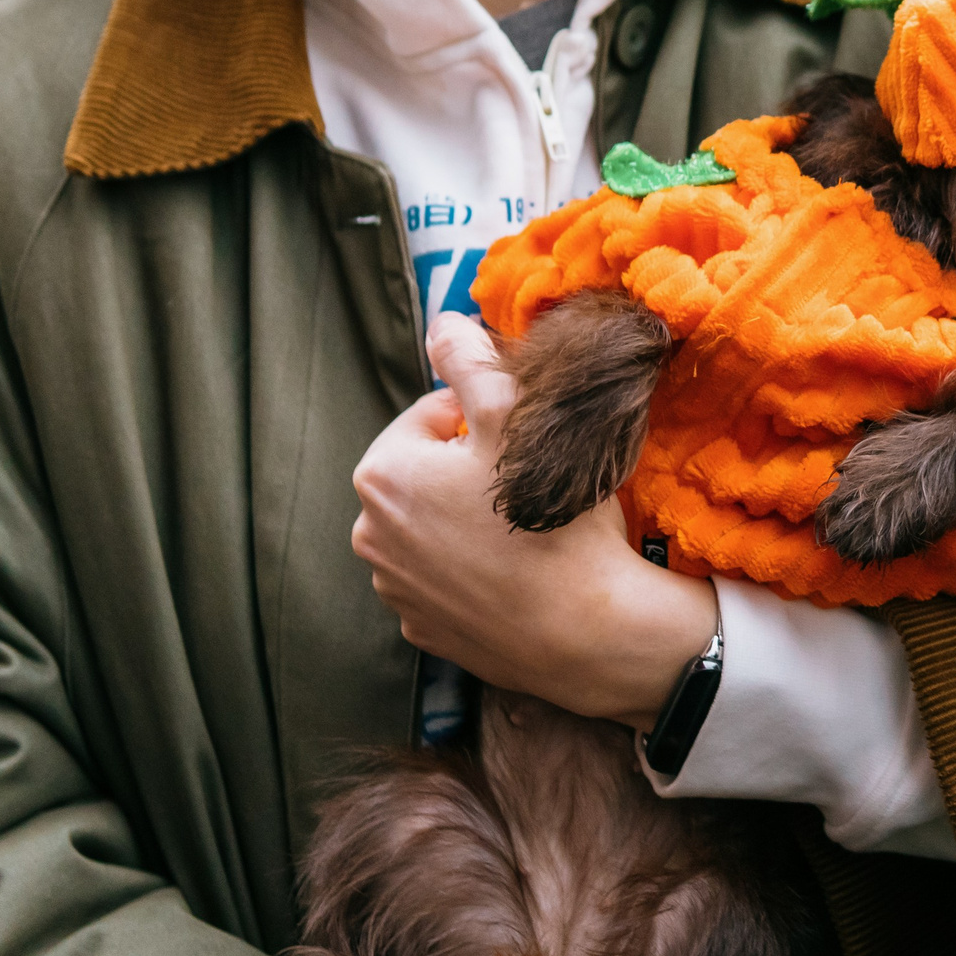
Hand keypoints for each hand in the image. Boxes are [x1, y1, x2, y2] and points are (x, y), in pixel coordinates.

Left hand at [351, 313, 715, 728]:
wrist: (586, 631)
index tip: (530, 437)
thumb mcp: (517, 417)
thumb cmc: (552, 522)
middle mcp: (368, 533)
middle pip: (430, 473)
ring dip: (471, 518)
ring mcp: (394, 588)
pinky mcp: (424, 628)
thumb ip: (472, 362)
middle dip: (474, 469)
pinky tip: (518, 571)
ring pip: (436, 526)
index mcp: (382, 474)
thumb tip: (443, 323)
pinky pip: (447, 578)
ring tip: (529, 528)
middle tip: (534, 480)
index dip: (488, 417)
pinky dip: (475, 569)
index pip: (434, 415)